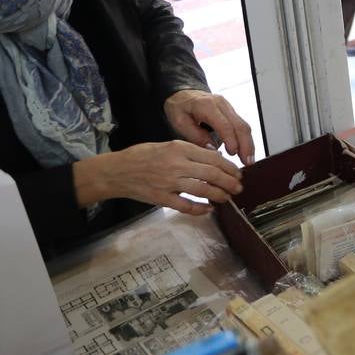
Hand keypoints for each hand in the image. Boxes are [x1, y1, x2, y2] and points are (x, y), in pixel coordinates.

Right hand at [73, 140, 243, 214]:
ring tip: (227, 197)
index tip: (237, 172)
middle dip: (229, 182)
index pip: (213, 158)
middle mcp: (176, 165)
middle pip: (212, 174)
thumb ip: (189, 151)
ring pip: (202, 190)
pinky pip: (185, 206)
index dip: (229, 167)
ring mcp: (168, 183)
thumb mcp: (168, 145)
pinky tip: (209, 209)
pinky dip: (200, 209)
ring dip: (219, 195)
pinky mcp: (161, 198)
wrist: (116, 172)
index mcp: (179, 148)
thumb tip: (213, 158)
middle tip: (238, 187)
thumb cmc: (142, 156)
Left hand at [165, 89, 255, 164]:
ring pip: (244, 126)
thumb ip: (196, 136)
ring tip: (248, 160)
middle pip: (240, 125)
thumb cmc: (179, 108)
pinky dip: (245, 139)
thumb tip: (212, 149)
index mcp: (207, 105)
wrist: (182, 94)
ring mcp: (228, 107)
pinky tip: (245, 151)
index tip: (232, 154)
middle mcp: (222, 104)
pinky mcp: (231, 112)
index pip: (224, 124)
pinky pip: (241, 126)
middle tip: (247, 162)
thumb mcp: (180, 122)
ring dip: (248, 144)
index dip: (231, 140)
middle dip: (246, 145)